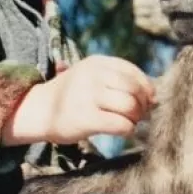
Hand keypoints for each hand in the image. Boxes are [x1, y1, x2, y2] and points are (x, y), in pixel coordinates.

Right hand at [3, 56, 155, 144]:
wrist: (38, 110)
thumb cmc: (71, 96)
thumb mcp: (90, 76)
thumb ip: (117, 80)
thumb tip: (154, 96)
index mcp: (96, 63)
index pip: (133, 71)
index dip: (146, 87)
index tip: (148, 100)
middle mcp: (93, 76)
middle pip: (134, 89)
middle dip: (143, 104)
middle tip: (140, 114)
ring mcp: (88, 96)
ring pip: (130, 106)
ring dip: (136, 118)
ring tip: (130, 122)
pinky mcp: (86, 119)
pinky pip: (120, 124)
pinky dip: (128, 129)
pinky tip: (123, 131)